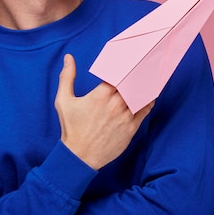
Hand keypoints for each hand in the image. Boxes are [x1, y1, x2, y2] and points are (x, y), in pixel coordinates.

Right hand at [54, 54, 153, 169]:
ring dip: (144, 86)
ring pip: (141, 95)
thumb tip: (68, 58)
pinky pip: (145, 110)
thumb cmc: (71, 128)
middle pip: (132, 83)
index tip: (129, 61)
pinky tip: (149, 96)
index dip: (125, 67)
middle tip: (143, 65)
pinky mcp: (132, 128)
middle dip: (137, 74)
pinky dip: (148, 101)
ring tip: (149, 78)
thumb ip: (67, 77)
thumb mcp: (64, 101)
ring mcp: (125, 116)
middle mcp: (115, 104)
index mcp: (100, 95)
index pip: (119, 74)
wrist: (79, 157)